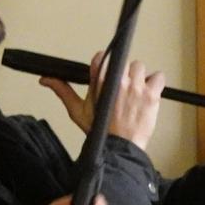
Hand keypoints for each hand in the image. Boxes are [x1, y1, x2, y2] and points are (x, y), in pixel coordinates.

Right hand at [40, 51, 165, 150]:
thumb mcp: (77, 110)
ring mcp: (136, 86)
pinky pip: (158, 77)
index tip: (107, 78)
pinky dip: (156, 84)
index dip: (105, 67)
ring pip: (140, 67)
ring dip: (140, 78)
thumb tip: (46, 79)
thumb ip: (62, 90)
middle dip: (123, 75)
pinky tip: (149, 94)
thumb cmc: (100, 131)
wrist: (119, 148)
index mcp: (99, 81)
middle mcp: (118, 81)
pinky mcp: (151, 94)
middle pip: (123, 61)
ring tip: (136, 94)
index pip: (102, 57)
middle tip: (123, 91)